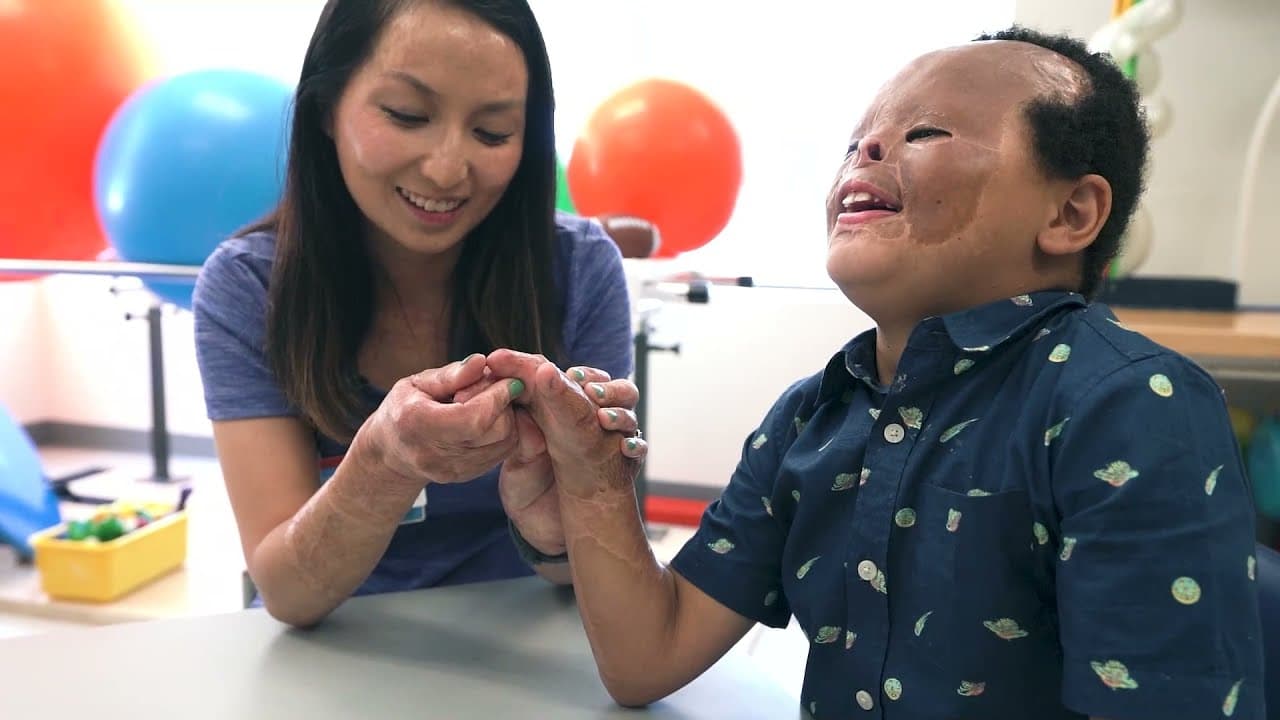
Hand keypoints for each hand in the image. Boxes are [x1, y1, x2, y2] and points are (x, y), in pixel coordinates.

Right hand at [354, 354, 521, 490]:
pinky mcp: (466, 476)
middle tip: (496, 389)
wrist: (392, 452)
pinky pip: (502, 453)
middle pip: (495, 431)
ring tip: (490, 403)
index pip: (473, 417)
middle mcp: (435, 454)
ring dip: (508, 418)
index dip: (497, 396)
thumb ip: (450, 375)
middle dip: (504, 405)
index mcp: (418, 424)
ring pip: (505, 443)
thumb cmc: (404, 408)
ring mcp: (452, 470)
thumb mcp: (417, 383)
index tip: (507, 378)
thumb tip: (480, 362)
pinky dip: (505, 433)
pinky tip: (490, 419)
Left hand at [485, 350, 643, 497]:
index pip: (571, 381)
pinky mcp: (622, 467)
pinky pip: (636, 450)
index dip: (569, 375)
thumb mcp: (516, 466)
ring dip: (619, 413)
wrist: (542, 531)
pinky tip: (624, 449)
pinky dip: (634, 446)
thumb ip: (523, 443)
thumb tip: (524, 414)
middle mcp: (589, 421)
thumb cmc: (526, 490)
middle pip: (610, 389)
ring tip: (604, 419)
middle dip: (605, 387)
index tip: (560, 373)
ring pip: (627, 414)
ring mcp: (608, 442)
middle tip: (591, 393)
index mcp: (560, 412)